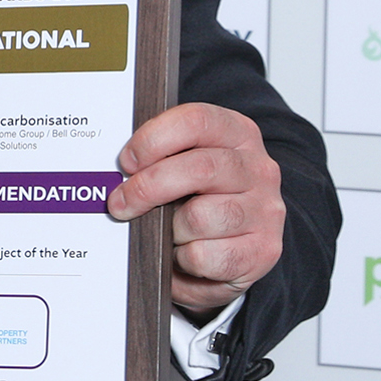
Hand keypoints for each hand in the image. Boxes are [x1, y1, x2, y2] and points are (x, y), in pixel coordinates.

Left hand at [105, 102, 284, 318]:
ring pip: (199, 217)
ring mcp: (265, 210)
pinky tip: (183, 254)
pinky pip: (205, 255)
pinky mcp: (262, 251)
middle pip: (199, 168)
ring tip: (165, 233)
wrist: (235, 249)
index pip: (197, 121)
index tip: (126, 161)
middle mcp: (258, 169)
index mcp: (238, 134)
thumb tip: (116, 171)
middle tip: (119, 203)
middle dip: (148, 188)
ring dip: (169, 229)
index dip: (154, 139)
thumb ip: (162, 158)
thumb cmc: (201, 201)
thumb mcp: (185, 167)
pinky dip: (183, 259)